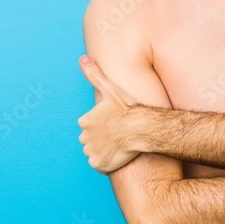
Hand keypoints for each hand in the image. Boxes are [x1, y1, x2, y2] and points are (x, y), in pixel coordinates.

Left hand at [77, 55, 140, 172]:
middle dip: (102, 138)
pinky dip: (107, 162)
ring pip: (95, 152)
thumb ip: (94, 74)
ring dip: (104, 150)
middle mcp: (84, 137)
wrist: (142, 128)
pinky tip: (118, 154)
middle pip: (91, 139)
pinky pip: (100, 164)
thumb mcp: (110, 88)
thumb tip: (82, 58)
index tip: (114, 122)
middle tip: (118, 134)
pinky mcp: (99, 164)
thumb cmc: (128, 109)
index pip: (89, 125)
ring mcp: (91, 152)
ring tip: (120, 144)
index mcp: (85, 121)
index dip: (103, 124)